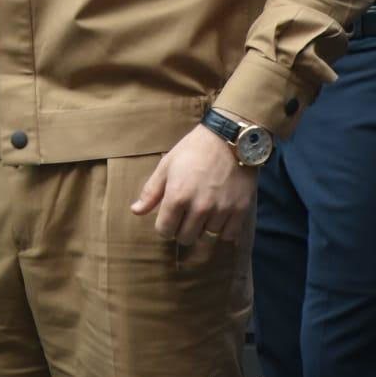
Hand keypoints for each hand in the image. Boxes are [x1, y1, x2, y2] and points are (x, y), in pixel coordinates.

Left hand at [130, 124, 256, 244]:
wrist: (228, 138)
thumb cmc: (193, 150)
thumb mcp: (167, 165)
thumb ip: (151, 191)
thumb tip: (135, 211)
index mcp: (177, 196)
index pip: (165, 231)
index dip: (164, 226)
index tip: (169, 217)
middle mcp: (199, 208)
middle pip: (186, 238)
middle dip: (183, 229)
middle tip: (187, 214)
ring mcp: (221, 210)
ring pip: (207, 237)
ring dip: (204, 227)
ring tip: (205, 209)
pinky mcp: (240, 211)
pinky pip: (228, 235)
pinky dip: (223, 229)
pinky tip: (220, 214)